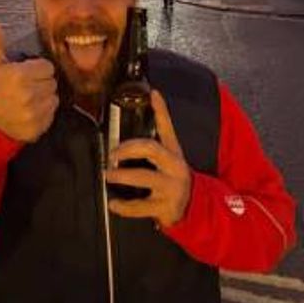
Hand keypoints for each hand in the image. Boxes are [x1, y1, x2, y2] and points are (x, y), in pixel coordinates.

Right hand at [0, 18, 58, 142]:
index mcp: (19, 75)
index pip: (47, 67)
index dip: (38, 69)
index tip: (27, 73)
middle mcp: (28, 94)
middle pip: (52, 82)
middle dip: (41, 82)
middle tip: (26, 86)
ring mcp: (33, 113)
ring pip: (54, 98)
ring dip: (44, 97)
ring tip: (28, 99)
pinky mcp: (37, 127)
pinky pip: (51, 114)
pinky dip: (44, 113)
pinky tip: (30, 111)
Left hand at [105, 90, 191, 227]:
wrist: (195, 208)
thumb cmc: (173, 177)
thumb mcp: (171, 156)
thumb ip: (160, 133)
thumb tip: (152, 100)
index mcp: (173, 153)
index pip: (167, 127)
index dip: (161, 110)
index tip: (153, 94)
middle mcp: (174, 167)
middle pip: (151, 149)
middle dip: (128, 149)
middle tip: (112, 154)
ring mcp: (170, 187)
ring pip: (144, 177)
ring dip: (123, 175)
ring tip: (108, 175)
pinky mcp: (164, 207)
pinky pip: (141, 207)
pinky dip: (124, 206)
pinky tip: (114, 203)